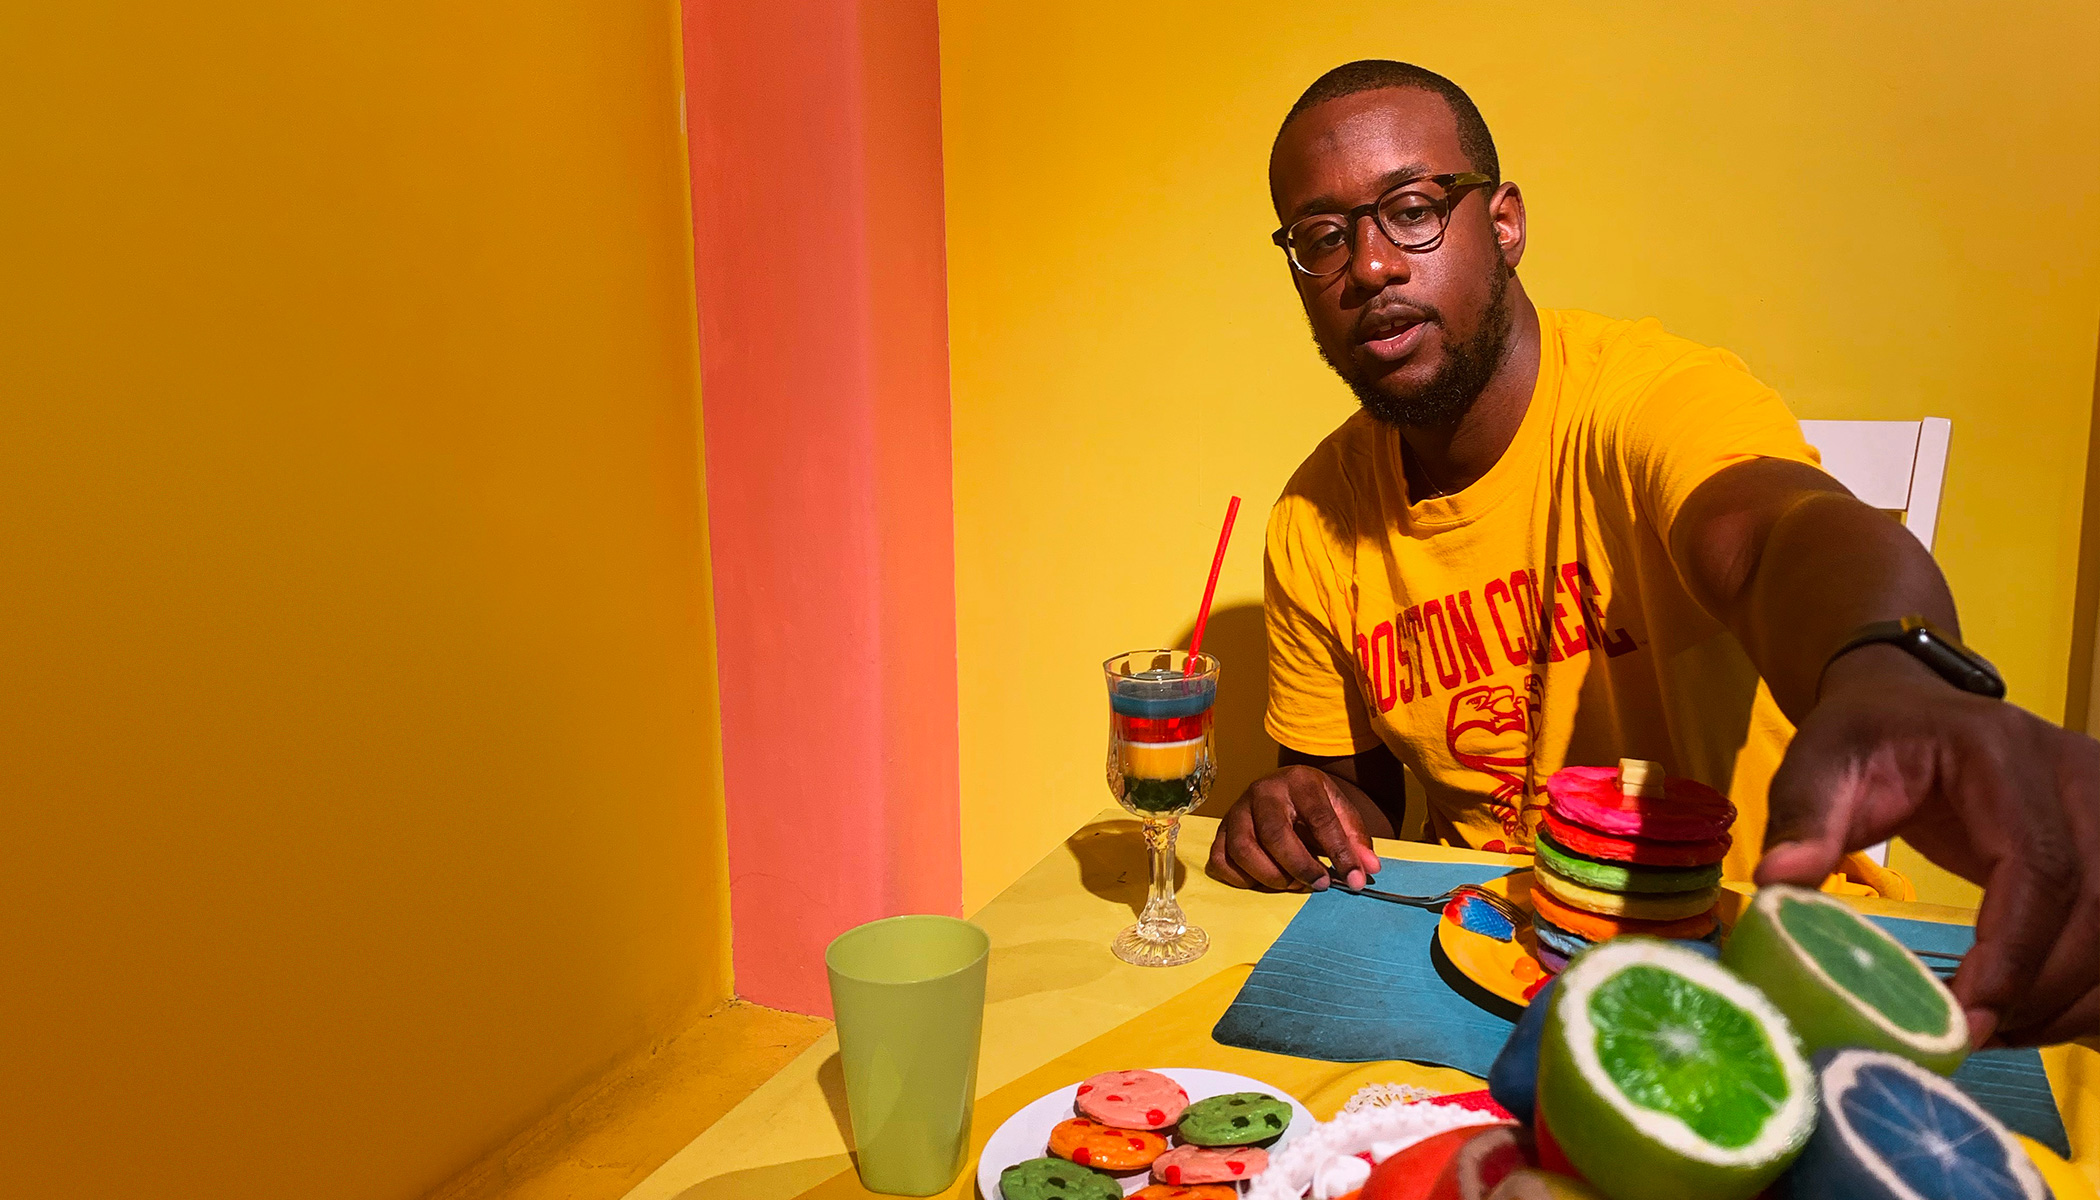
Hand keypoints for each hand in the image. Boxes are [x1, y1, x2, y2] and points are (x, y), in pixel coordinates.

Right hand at [1205, 764, 1382, 892]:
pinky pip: (1220, 860)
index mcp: (1299, 781)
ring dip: (1270, 876)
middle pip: (1274, 834)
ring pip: (1242, 849)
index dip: (1338, 852)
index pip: (1320, 818)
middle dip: (1299, 866)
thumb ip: (1356, 839)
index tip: (1354, 879)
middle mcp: (1262, 791)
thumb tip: (1368, 870)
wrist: (1283, 787)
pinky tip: (1263, 881)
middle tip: (1319, 885)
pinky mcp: (1219, 830)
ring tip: (1292, 883)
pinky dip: (1241, 879)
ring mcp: (1236, 810)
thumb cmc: (1313, 804)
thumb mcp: (1340, 811)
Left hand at [1760, 644, 2099, 1046]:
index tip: (1966, 1016)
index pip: (2040, 864)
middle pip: (2096, 907)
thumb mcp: (1821, 762)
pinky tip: (2022, 1012)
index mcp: (2002, 754)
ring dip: (2066, 998)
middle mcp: (2077, 778)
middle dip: (2039, 989)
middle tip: (1968, 1037)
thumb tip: (1776, 884)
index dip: (2013, 951)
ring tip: (1990, 1032)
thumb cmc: (1864, 735)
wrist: (1910, 707)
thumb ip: (1803, 818)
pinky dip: (2080, 986)